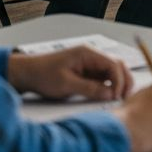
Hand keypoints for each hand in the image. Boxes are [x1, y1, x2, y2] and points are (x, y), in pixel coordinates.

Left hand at [7, 46, 133, 101]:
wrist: (27, 74)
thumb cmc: (43, 75)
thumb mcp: (66, 84)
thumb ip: (90, 89)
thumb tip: (110, 94)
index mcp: (87, 54)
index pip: (113, 64)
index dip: (119, 80)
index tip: (117, 95)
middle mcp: (91, 56)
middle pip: (117, 65)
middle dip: (124, 80)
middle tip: (124, 97)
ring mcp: (90, 64)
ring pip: (112, 72)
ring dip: (118, 83)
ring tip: (119, 98)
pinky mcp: (86, 72)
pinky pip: (103, 78)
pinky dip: (109, 86)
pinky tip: (109, 96)